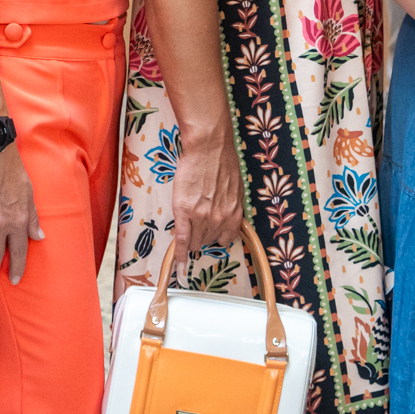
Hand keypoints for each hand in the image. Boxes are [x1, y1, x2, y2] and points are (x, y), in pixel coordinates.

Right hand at [170, 131, 243, 256]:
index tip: (211, 238)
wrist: (208, 147)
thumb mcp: (235, 189)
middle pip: (207, 241)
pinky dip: (180, 256)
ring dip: (192, 237)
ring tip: (188, 220)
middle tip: (197, 219)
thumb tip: (224, 218)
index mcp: (234, 214)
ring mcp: (201, 217)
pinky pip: (182, 240)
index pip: (225, 240)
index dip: (216, 237)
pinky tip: (179, 266)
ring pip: (195, 241)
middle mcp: (219, 219)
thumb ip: (230, 208)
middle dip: (202, 234)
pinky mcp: (184, 212)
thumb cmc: (222, 162)